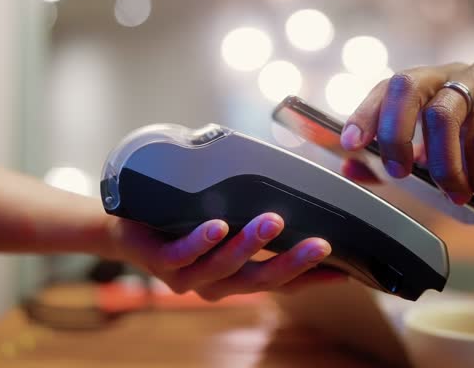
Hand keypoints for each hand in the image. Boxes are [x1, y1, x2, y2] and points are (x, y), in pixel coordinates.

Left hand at [105, 212, 341, 300]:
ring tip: (273, 221)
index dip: (311, 279)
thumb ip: (254, 214)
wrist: (128, 226)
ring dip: (250, 245)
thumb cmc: (185, 220)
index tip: (344, 271)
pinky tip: (218, 226)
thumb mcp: (226, 217)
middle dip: (292, 264)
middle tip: (322, 245)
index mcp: (236, 278)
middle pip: (258, 281)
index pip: (280, 284)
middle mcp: (216, 284)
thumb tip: (296, 189)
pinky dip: (202, 241)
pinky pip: (183, 255)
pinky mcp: (159, 261)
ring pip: (223, 267)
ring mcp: (187, 276)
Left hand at [341, 62, 473, 213]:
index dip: (365, 113)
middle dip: (395, 132)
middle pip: (408, 87)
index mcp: (428, 83)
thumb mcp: (441, 158)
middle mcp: (451, 74)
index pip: (386, 88)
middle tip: (398, 173)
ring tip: (455, 196)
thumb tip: (350, 168)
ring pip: (444, 115)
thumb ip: (398, 160)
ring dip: (443, 166)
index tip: (348, 145)